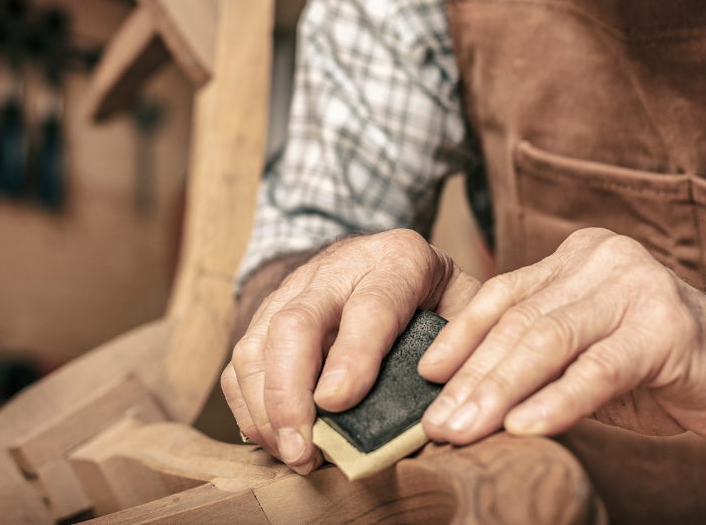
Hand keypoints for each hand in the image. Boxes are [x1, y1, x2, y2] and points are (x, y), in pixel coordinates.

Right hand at [221, 230, 479, 472]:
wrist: (384, 252)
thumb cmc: (431, 289)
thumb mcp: (463, 299)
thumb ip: (461, 340)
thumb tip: (445, 399)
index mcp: (398, 260)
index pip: (371, 305)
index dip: (352, 355)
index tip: (338, 402)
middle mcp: (339, 268)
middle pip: (298, 322)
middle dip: (292, 392)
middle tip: (303, 448)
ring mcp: (296, 288)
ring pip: (260, 342)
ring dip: (267, 406)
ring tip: (291, 454)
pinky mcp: (267, 312)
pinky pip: (242, 360)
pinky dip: (249, 405)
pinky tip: (273, 438)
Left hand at [419, 227, 705, 444]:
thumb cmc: (658, 367)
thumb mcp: (586, 352)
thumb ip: (536, 355)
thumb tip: (458, 392)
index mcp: (580, 254)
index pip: (504, 293)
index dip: (460, 335)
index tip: (423, 377)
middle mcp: (606, 258)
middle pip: (522, 320)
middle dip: (472, 376)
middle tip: (436, 423)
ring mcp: (638, 287)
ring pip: (551, 341)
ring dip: (500, 391)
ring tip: (465, 431)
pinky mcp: (666, 327)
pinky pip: (599, 369)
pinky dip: (558, 402)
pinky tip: (525, 429)